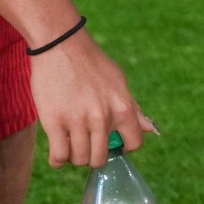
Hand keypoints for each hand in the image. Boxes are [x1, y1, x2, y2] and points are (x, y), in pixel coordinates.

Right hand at [30, 30, 156, 168]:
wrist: (60, 44)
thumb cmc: (90, 62)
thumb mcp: (118, 81)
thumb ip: (133, 108)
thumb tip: (150, 129)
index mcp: (122, 106)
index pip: (133, 143)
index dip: (123, 146)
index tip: (111, 141)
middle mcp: (102, 117)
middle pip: (100, 158)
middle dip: (93, 155)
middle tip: (85, 143)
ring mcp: (77, 120)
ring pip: (79, 159)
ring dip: (74, 156)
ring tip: (70, 142)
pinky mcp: (54, 122)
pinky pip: (59, 157)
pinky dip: (58, 159)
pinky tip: (58, 149)